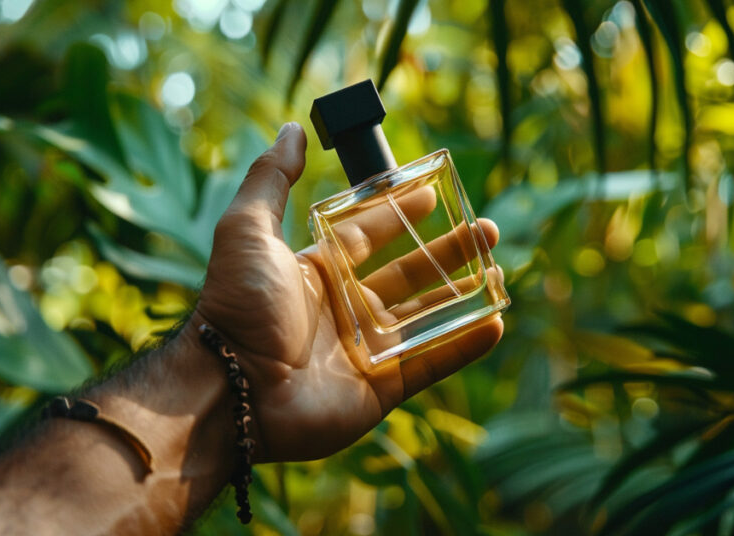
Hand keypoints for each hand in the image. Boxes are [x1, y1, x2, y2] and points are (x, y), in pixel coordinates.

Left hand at [193, 122, 503, 461]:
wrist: (234, 387)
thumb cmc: (239, 304)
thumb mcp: (247, 228)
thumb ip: (271, 178)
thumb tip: (291, 130)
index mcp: (314, 272)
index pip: (367, 235)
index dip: (399, 213)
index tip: (435, 194)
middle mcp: (342, 309)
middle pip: (407, 274)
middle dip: (447, 251)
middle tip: (486, 230)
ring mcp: (364, 350)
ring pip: (426, 317)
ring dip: (464, 294)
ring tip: (500, 270)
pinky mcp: (380, 388)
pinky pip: (431, 362)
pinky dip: (464, 345)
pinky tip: (495, 322)